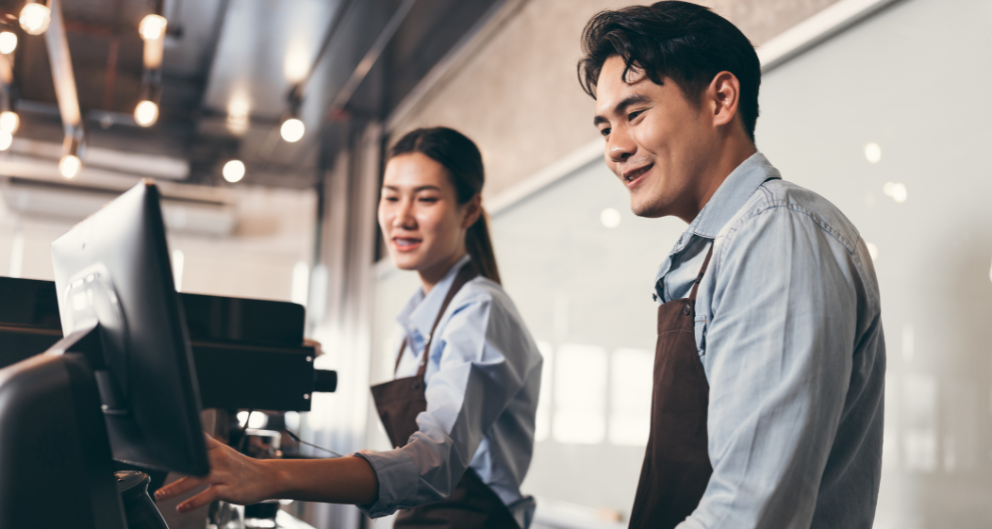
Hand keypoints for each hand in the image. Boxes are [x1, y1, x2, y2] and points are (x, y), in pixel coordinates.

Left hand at [155, 434, 281, 512]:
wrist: (267, 477)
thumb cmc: (241, 467)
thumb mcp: (224, 454)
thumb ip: (205, 451)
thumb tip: (183, 451)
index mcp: (217, 447)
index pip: (197, 439)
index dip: (181, 439)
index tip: (162, 443)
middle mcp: (220, 458)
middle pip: (193, 461)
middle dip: (173, 467)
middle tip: (155, 472)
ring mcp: (225, 473)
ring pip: (197, 478)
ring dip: (176, 488)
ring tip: (161, 495)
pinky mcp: (229, 489)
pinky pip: (208, 495)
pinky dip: (193, 502)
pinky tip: (181, 508)